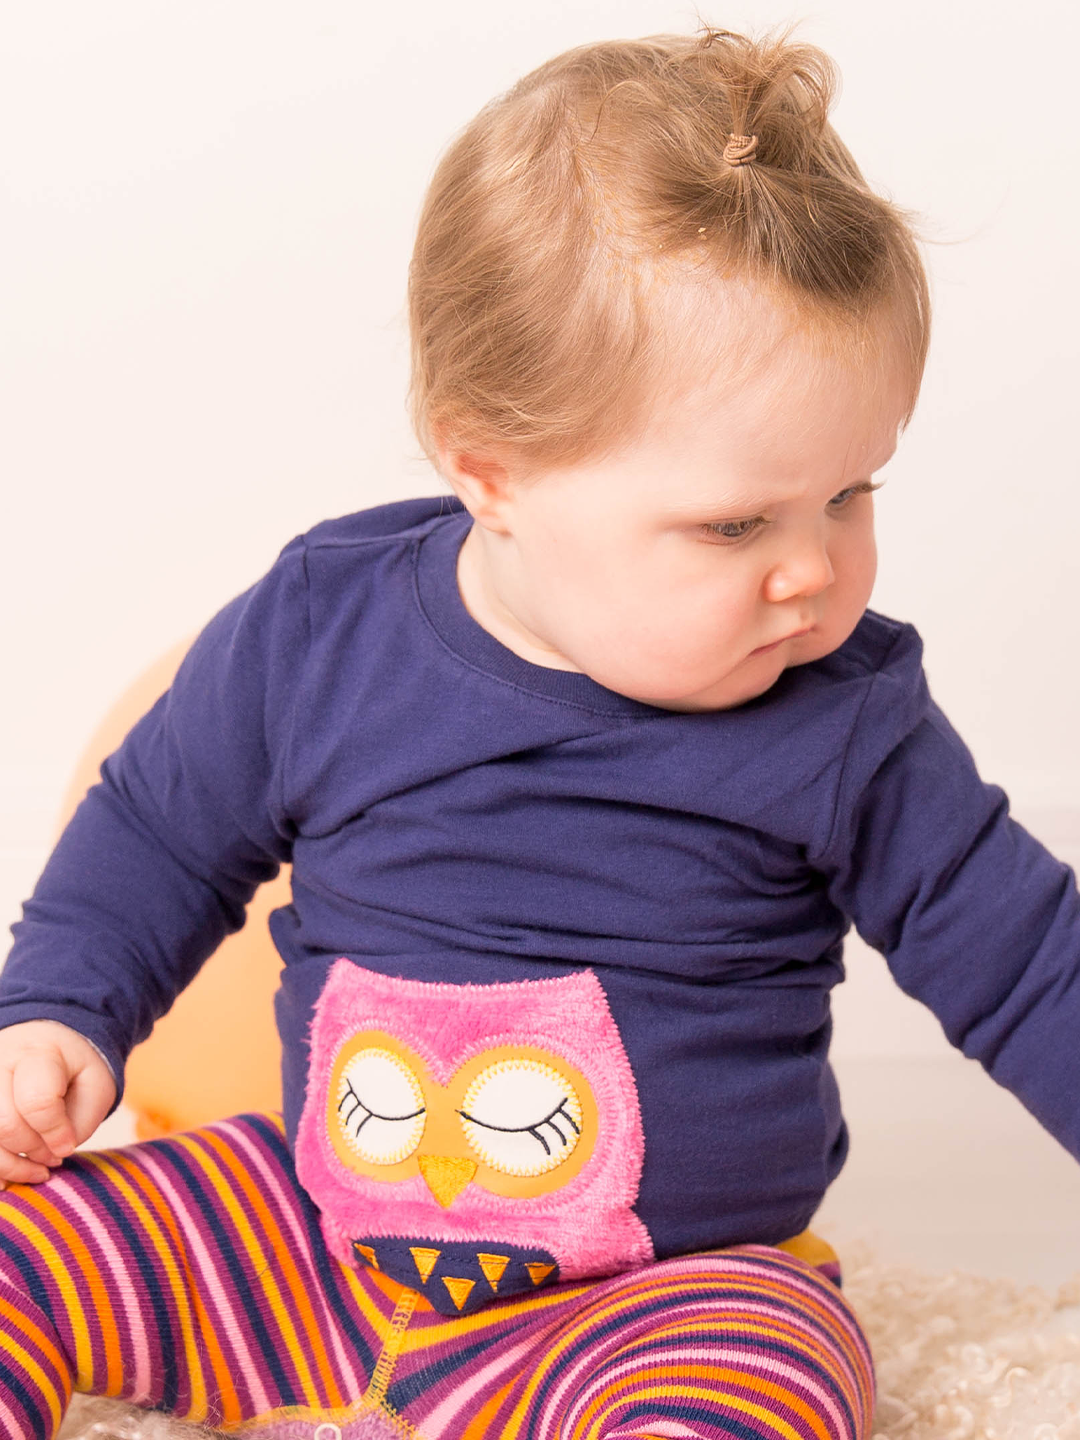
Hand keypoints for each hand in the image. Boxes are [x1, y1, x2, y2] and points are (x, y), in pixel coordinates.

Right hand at [0, 1020, 117, 1184]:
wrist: (45, 1042)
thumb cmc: (74, 1069)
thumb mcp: (96, 1086)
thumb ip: (81, 1122)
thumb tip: (55, 1153)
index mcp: (38, 1053)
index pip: (37, 1101)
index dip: (55, 1133)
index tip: (69, 1146)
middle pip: (4, 1123)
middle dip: (33, 1150)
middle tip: (55, 1157)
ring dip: (11, 1166)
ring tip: (37, 1170)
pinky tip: (10, 1176)